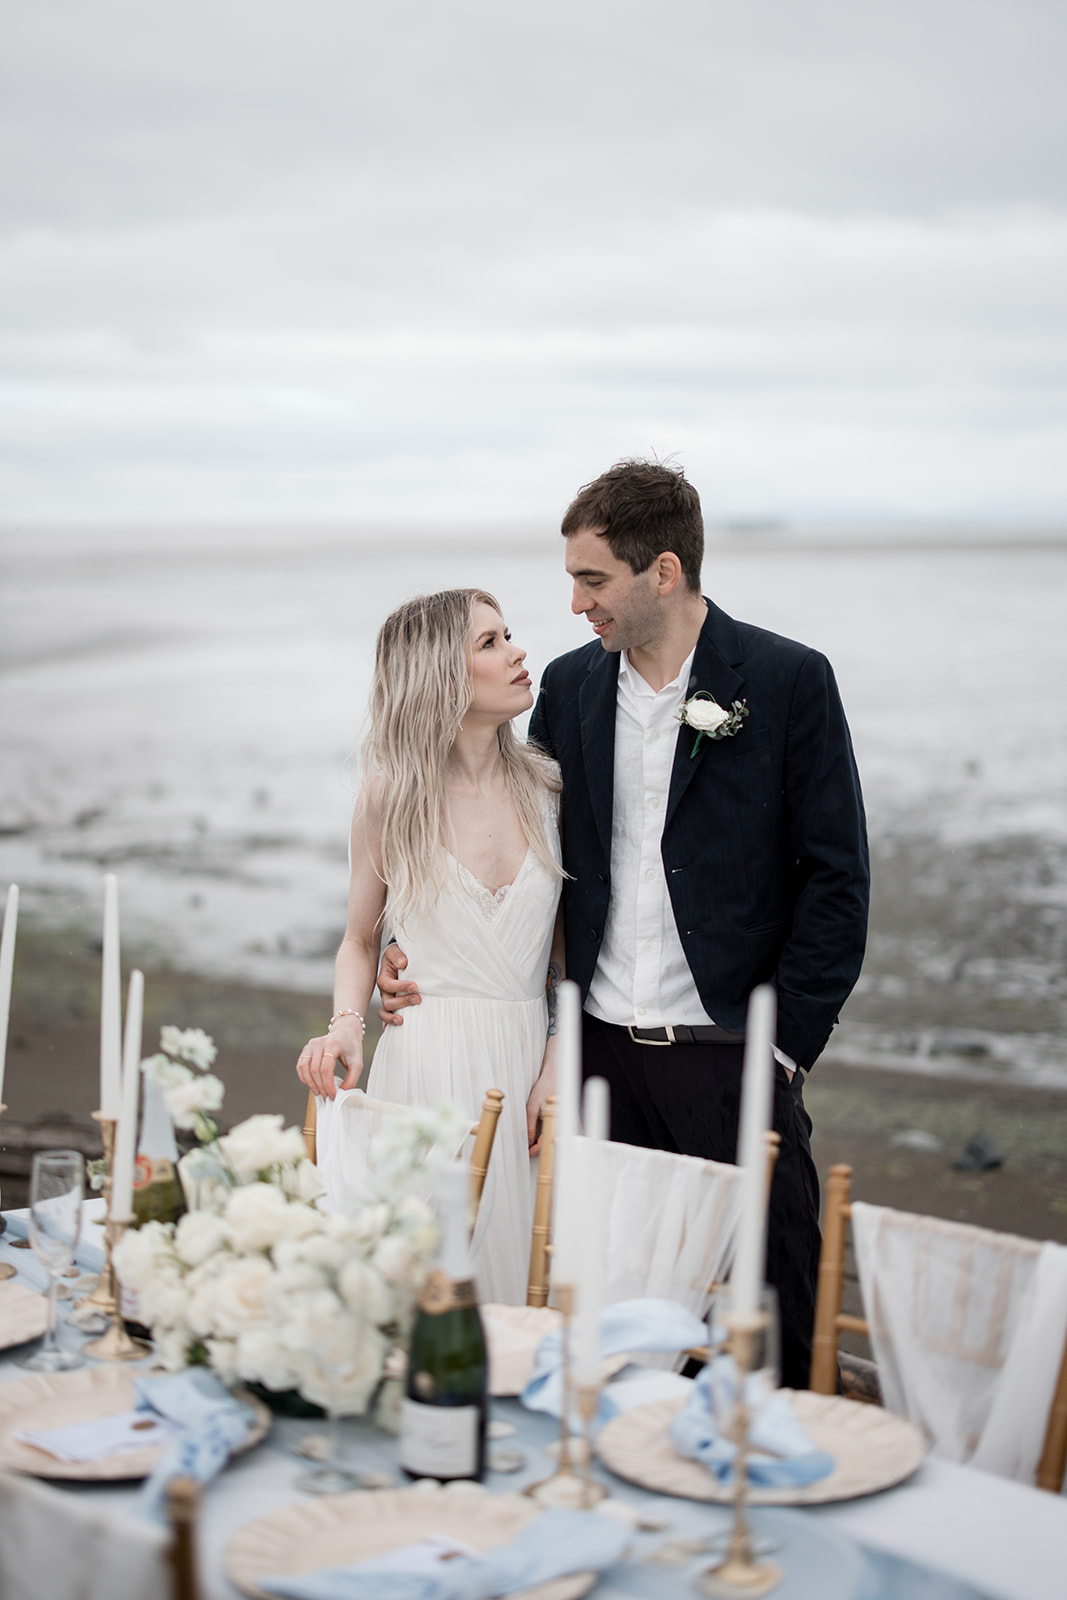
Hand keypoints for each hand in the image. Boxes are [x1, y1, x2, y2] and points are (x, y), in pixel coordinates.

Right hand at [295, 1019, 362, 1098]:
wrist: (345, 1032)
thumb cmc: (351, 1047)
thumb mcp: (357, 1063)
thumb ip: (352, 1079)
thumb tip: (342, 1093)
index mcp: (333, 1044)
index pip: (326, 1068)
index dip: (328, 1085)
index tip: (333, 1095)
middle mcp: (319, 1043)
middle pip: (315, 1070)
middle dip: (321, 1086)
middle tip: (328, 1096)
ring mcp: (311, 1045)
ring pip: (304, 1068)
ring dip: (310, 1083)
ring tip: (319, 1092)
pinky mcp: (306, 1049)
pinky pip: (300, 1066)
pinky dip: (305, 1077)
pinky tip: (312, 1085)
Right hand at [377, 943, 420, 1026]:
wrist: (401, 959)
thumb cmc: (398, 955)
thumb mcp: (395, 950)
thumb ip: (398, 955)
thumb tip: (403, 963)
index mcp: (384, 978)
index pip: (388, 985)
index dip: (401, 987)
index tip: (415, 986)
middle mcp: (384, 991)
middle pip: (388, 1001)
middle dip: (403, 1002)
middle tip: (419, 999)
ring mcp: (388, 999)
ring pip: (385, 1012)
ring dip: (393, 1017)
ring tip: (404, 1020)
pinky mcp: (393, 1006)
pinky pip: (388, 1017)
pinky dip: (389, 1024)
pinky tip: (398, 1028)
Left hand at [526, 1038, 557, 1154]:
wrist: (555, 1075)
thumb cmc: (545, 1088)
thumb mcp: (532, 1108)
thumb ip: (530, 1127)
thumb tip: (528, 1142)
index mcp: (556, 1121)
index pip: (546, 1143)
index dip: (535, 1151)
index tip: (526, 1153)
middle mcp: (563, 1123)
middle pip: (552, 1143)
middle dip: (540, 1148)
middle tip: (528, 1149)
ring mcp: (565, 1121)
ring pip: (555, 1139)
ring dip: (544, 1143)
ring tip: (533, 1143)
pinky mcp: (565, 1119)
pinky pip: (557, 1132)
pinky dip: (549, 1136)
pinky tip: (541, 1135)